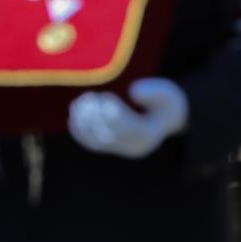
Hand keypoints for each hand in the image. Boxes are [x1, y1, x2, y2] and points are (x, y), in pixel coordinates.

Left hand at [68, 77, 188, 158]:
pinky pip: (92, 143)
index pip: (128, 128)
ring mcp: (121, 150)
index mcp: (150, 135)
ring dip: (84, 123)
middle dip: (96, 116)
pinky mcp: (112, 148)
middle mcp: (135, 147)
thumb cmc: (166, 102)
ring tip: (78, 102)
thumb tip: (133, 91)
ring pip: (97, 141)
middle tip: (89, 96)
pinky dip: (80, 131)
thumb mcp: (167, 92)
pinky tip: (73, 116)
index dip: (114, 113)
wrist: (167, 118)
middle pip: (110, 136)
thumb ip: (154, 91)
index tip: (105, 95)